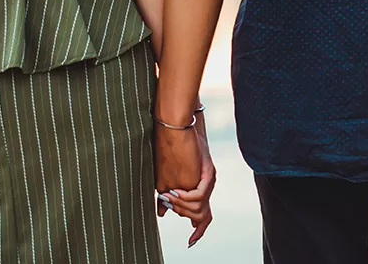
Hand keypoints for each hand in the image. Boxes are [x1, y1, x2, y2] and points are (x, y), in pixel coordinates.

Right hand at [160, 128, 215, 247]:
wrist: (176, 127)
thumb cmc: (169, 145)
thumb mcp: (167, 175)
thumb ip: (168, 195)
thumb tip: (162, 213)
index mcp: (198, 186)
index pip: (204, 215)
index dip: (199, 230)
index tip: (191, 241)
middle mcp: (205, 185)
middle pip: (201, 216)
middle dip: (183, 213)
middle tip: (168, 202)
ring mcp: (205, 181)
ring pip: (198, 209)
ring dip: (181, 205)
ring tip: (170, 193)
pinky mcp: (204, 175)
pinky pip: (197, 197)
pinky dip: (184, 198)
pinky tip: (173, 191)